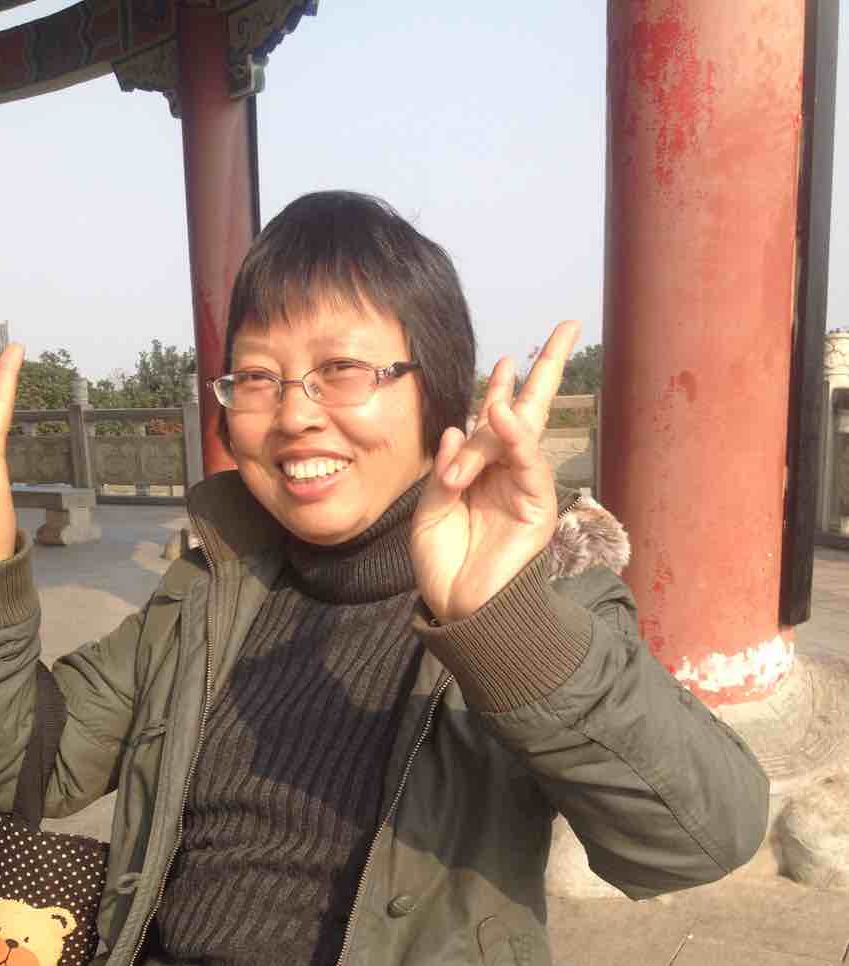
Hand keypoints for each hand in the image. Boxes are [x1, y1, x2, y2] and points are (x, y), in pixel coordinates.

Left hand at [411, 321, 579, 623]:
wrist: (459, 608)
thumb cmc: (445, 563)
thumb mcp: (430, 510)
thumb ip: (445, 468)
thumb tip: (458, 427)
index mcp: (483, 472)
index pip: (495, 421)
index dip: (502, 388)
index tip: (507, 357)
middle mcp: (508, 474)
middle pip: (531, 411)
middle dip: (548, 368)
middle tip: (567, 326)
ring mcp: (525, 488)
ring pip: (522, 434)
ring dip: (501, 416)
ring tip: (496, 390)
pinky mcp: (536, 506)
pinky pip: (527, 464)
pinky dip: (515, 438)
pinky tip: (502, 413)